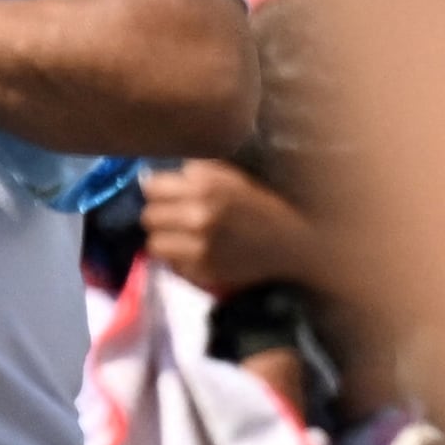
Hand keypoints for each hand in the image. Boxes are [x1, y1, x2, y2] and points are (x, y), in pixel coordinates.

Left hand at [133, 156, 323, 297]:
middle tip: (176, 218)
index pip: (150, 188)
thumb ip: (196, 172)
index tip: (168, 196)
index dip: (158, 191)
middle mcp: (198, 216)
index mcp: (205, 187)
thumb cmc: (263, 204)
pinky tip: (197, 254)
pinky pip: (171, 265)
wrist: (295, 242)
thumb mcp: (233, 176)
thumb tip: (155, 175)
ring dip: (166, 240)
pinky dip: (179, 260)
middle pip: (148, 216)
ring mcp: (199, 247)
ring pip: (154, 244)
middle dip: (160, 216)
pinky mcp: (204, 272)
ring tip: (183, 238)